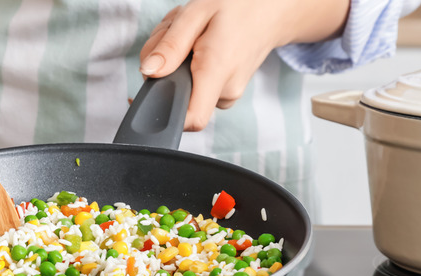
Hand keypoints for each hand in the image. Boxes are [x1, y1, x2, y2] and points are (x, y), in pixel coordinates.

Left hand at [140, 0, 348, 130]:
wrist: (272, 9)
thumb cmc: (238, 6)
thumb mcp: (197, 13)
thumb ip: (171, 45)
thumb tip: (148, 72)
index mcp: (217, 73)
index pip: (191, 119)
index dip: (164, 113)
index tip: (150, 91)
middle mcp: (226, 91)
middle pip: (176, 97)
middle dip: (163, 68)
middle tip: (174, 35)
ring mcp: (228, 94)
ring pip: (184, 89)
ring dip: (174, 62)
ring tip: (190, 34)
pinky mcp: (226, 91)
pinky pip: (196, 85)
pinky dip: (187, 65)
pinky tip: (197, 44)